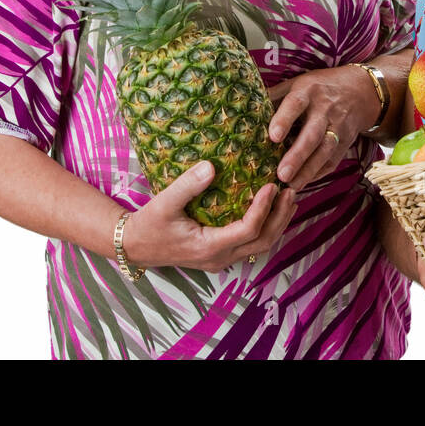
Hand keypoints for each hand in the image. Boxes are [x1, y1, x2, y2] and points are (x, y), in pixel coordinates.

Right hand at [121, 161, 296, 273]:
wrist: (133, 246)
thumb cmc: (148, 224)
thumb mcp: (164, 202)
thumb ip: (187, 185)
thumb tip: (211, 166)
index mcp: (209, 246)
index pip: (248, 230)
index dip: (264, 208)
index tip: (272, 185)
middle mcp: (219, 257)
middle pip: (263, 241)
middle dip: (281, 217)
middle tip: (290, 190)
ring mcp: (221, 259)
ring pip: (260, 246)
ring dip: (277, 223)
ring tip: (287, 199)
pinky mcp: (220, 255)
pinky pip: (251, 244)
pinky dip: (265, 227)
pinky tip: (270, 209)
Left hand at [267, 65, 380, 190]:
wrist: (360, 91)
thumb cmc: (319, 88)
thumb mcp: (297, 83)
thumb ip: (274, 97)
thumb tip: (245, 110)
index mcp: (308, 91)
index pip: (296, 104)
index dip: (284, 119)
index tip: (273, 137)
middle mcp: (325, 109)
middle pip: (313, 133)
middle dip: (297, 155)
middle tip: (281, 174)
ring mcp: (338, 127)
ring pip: (325, 150)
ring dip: (308, 169)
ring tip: (291, 185)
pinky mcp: (345, 142)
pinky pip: (332, 160)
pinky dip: (318, 173)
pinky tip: (303, 183)